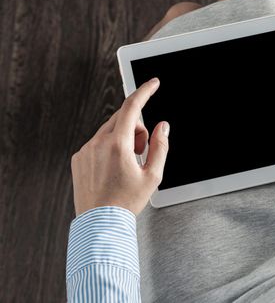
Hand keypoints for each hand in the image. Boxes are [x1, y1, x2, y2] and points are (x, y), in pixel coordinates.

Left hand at [71, 78, 168, 215]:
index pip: (132, 108)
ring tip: (127, 164)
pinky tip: (113, 169)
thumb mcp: (153, 175)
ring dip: (123, 138)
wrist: (100, 222)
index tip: (153, 84)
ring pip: (110, 130)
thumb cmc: (126, 202)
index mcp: (117, 145)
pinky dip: (109, 147)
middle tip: (142, 151)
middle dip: (137, 128)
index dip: (144, 92)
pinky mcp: (79, 158)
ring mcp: (86, 150)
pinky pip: (98, 142)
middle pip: (122, 119)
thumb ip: (160, 146)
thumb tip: (162, 127)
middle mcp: (98, 143)